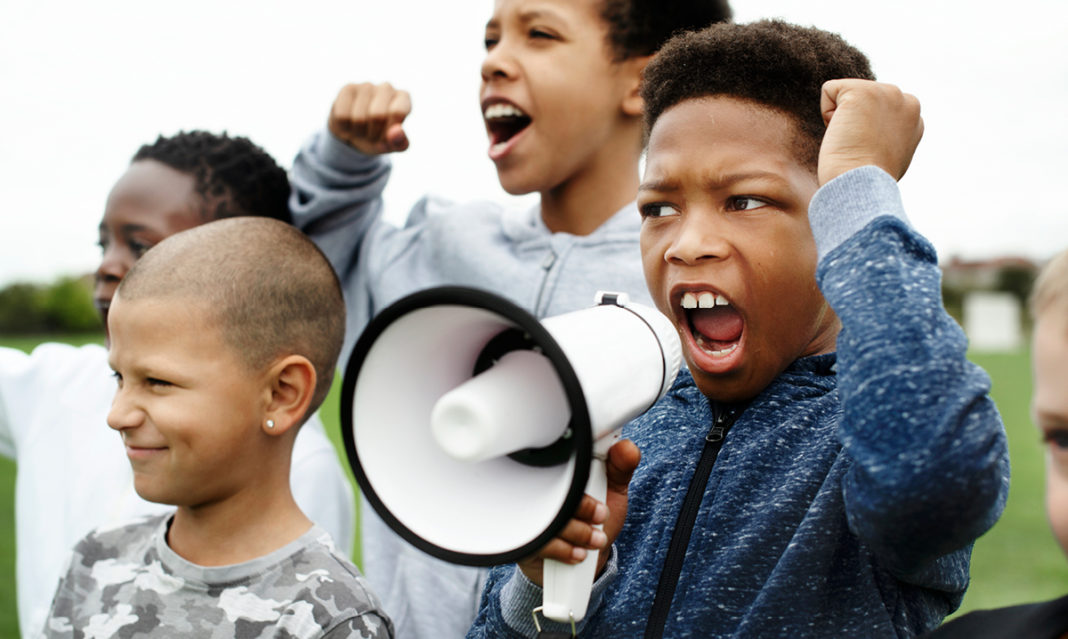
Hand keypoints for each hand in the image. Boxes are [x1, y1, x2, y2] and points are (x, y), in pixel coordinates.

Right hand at [328, 82, 410, 154]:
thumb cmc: (378, 137)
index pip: (397, 112)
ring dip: (358, 132)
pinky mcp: (348, 89)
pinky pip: (342, 116)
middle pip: (377, 115)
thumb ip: (399, 142)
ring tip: (361, 130)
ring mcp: (366, 86)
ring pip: (358, 118)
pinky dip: (345, 127)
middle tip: (372, 136)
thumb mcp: (391, 145)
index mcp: (403, 98)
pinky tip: (349, 124)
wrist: (354, 134)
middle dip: (373, 134)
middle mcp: (386, 87)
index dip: (389, 132)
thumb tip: (397, 132)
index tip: (386, 138)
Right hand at [517, 439, 640, 586]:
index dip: (581, 472)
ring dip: (578, 531)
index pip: (562, 456)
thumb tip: (627, 448)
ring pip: (548, 516)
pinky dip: (564, 549)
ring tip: (594, 539)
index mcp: (562, 468)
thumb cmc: (596, 521)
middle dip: (584, 507)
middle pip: (553, 487)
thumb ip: (622, 468)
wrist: (583, 563)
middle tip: (601, 516)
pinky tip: (577, 551)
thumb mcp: (614, 491)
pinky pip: (539, 540)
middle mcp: (540, 485)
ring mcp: (529, 511)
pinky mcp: (524, 537)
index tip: (600, 494)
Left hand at [818, 79, 923, 184]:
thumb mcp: (890, 155)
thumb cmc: (868, 181)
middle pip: (861, 99)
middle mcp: (906, 99)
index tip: (870, 151)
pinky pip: (829, 90)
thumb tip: (874, 135)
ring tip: (852, 141)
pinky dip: (826, 113)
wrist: (861, 185)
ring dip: (841, 119)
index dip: (864, 131)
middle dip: (854, 122)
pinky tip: (842, 132)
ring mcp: (886, 92)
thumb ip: (888, 136)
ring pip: (845, 94)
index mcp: (913, 116)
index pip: (875, 109)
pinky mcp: (862, 91)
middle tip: (860, 147)